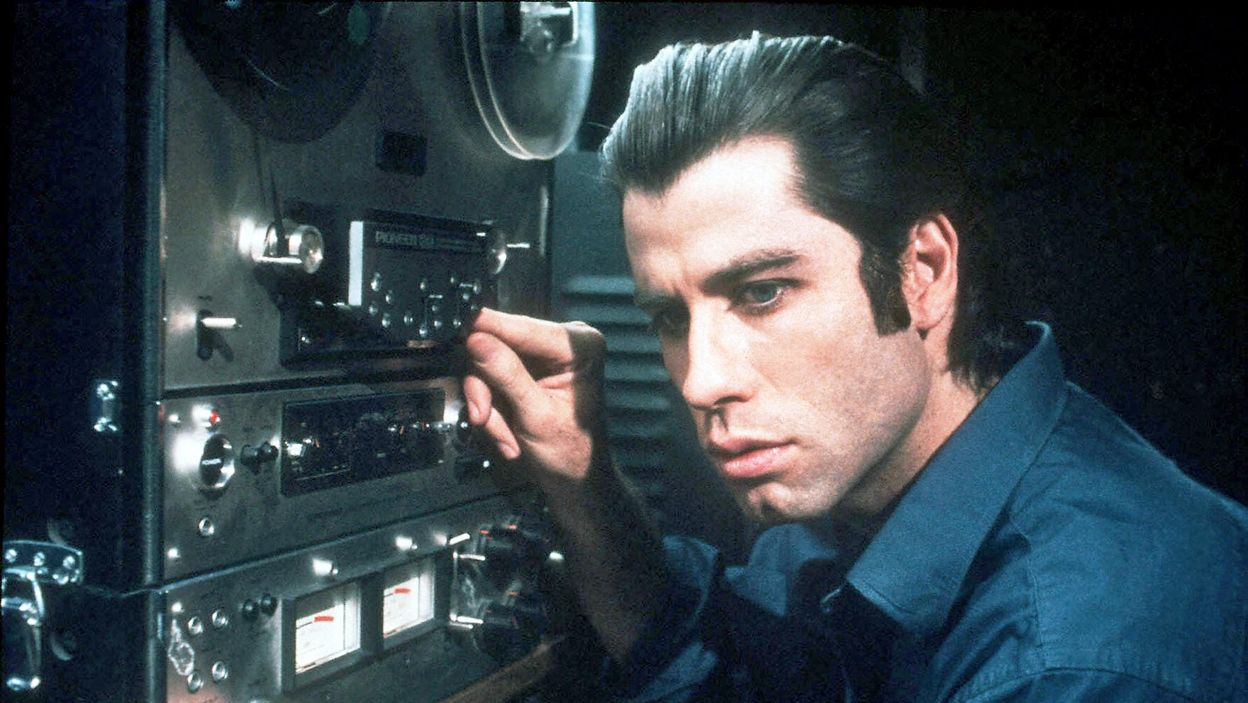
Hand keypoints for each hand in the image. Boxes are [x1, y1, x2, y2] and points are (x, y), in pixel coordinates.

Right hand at [463, 308, 606, 483]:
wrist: (574, 480)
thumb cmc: (569, 452)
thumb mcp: (536, 415)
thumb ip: (507, 375)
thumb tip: (476, 339)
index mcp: (578, 345)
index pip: (524, 327)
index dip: (487, 325)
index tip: (459, 324)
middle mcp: (561, 342)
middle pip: (500, 344)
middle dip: (487, 387)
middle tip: (482, 417)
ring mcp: (542, 356)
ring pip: (488, 364)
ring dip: (489, 405)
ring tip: (506, 438)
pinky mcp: (525, 370)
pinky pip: (491, 379)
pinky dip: (492, 409)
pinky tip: (508, 434)